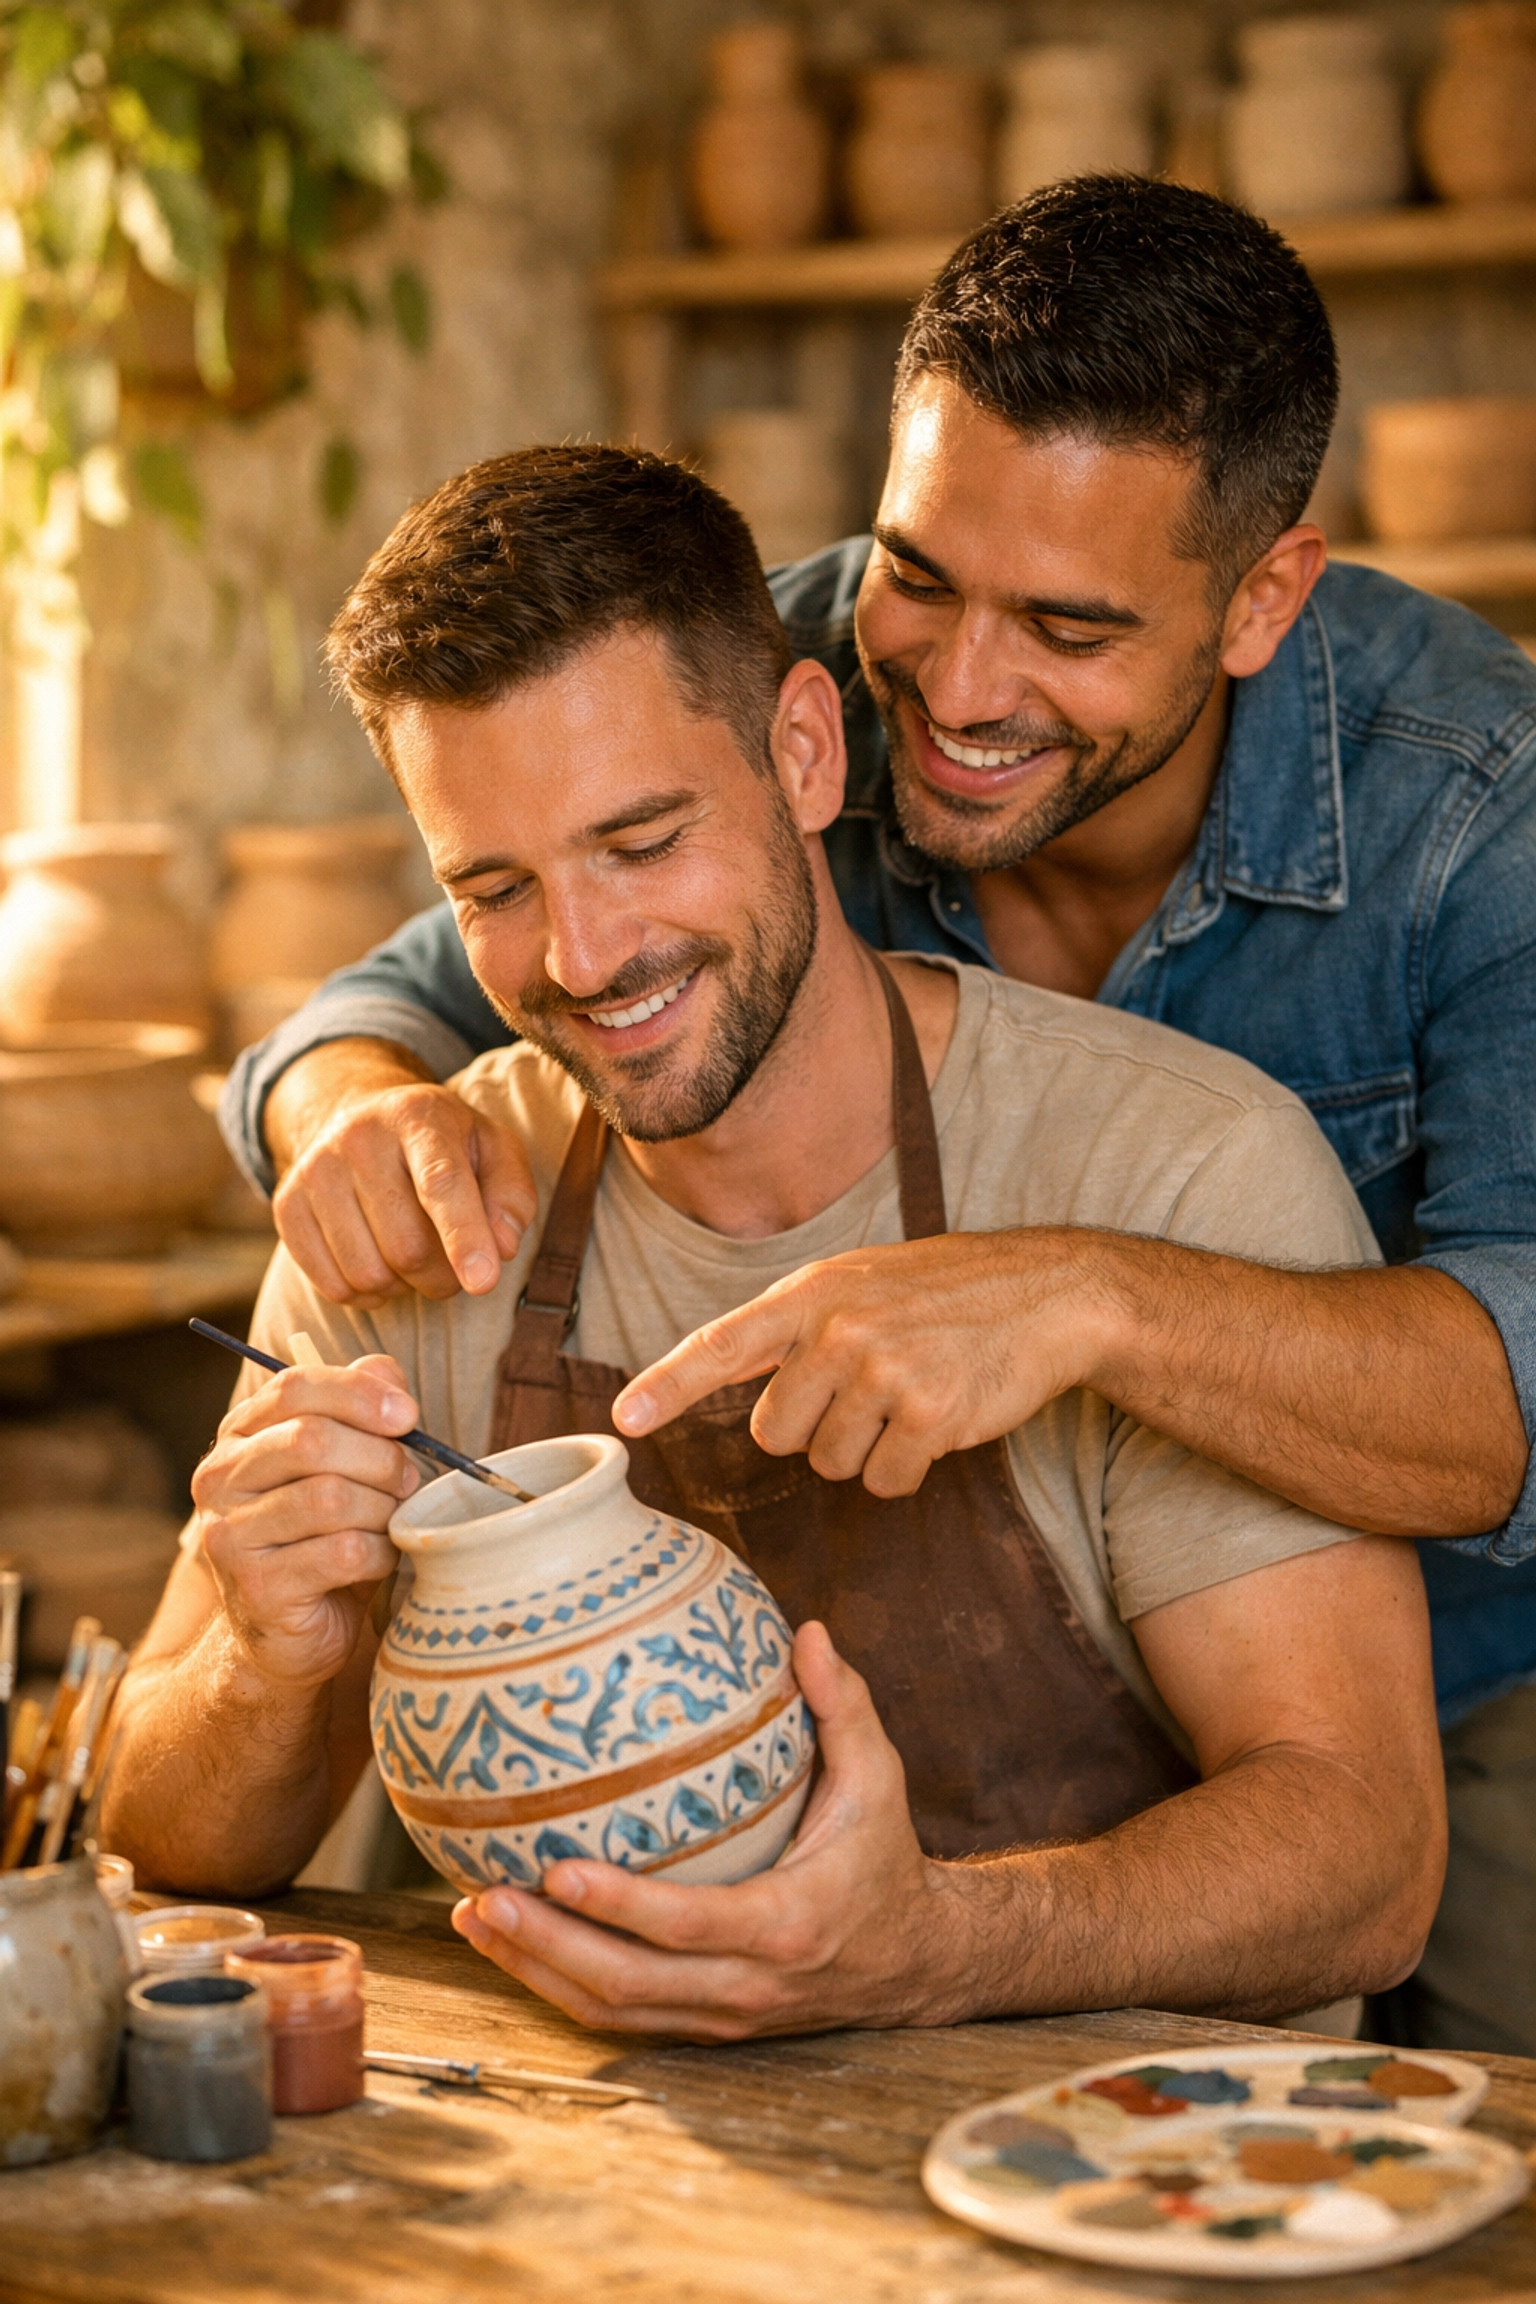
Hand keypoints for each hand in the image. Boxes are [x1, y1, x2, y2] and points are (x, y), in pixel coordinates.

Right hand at [191, 1355, 422, 1687]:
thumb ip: (362, 1410)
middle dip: (380, 1458)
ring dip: (382, 1509)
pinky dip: (379, 1554)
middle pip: (312, 1440)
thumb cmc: (324, 1537)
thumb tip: (383, 1369)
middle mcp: (220, 1480)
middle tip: (407, 1481)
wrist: (288, 1633)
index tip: (408, 1415)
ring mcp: (229, 1536)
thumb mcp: (347, 1466)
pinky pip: (341, 1553)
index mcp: (240, 1437)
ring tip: (390, 1522)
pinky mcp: (256, 1588)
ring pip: (330, 1498)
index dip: (358, 1394)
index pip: (293, 1387)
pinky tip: (378, 1559)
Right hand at [271, 1061, 537, 1307]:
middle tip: (454, 1266)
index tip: (482, 1281)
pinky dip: (367, 1293)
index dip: (464, 1237)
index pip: (441, 1183)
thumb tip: (501, 1247)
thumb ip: (511, 1198)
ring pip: (368, 1273)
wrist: (360, 1117)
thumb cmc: (442, 1145)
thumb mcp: (493, 1151)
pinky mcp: (287, 1206)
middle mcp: (358, 1137)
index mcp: (418, 1117)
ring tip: (414, 1258)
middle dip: (442, 1277)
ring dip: (404, 1287)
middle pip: (407, 1246)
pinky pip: (333, 1285)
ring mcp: (315, 1171)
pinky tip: (379, 1263)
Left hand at [451, 1623, 996, 2039]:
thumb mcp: (878, 1780)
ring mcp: (723, 2017)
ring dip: (536, 1971)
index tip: (558, 1869)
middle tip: (483, 1897)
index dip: (620, 1906)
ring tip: (475, 1916)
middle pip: (630, 1984)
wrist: (916, 1961)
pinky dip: (557, 1986)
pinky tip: (509, 1943)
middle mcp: (749, 1985)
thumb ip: (843, 1706)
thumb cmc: (884, 1857)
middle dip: (549, 1947)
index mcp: (788, 1924)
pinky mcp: (704, 2026)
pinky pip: (620, 2017)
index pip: (690, 1925)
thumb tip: (808, 1632)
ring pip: (614, 2012)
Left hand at [613, 1231, 1113, 1495]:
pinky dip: (907, 1469)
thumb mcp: (860, 1282)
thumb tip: (727, 1367)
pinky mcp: (930, 1415)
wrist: (1046, 1294)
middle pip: (775, 1433)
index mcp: (811, 1294)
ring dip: (865, 1449)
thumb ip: (796, 1324)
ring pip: (829, 1463)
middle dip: (813, 1430)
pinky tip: (938, 1423)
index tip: (624, 1420)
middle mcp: (839, 1330)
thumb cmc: (946, 1291)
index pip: (722, 1344)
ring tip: (909, 1396)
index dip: (668, 1384)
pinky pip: (885, 1482)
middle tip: (865, 1392)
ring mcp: (884, 1373)